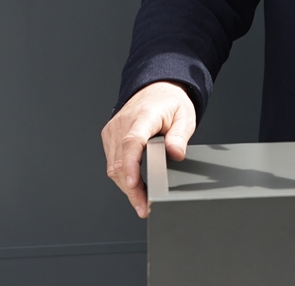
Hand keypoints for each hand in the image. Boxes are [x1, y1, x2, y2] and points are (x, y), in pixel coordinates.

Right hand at [101, 81, 196, 217]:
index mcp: (143, 117)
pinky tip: (133, 187)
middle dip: (131, 189)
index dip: (131, 166)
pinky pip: (112, 162)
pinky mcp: (109, 136)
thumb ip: (180, 136)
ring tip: (141, 202)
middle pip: (120, 162)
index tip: (134, 185)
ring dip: (126, 186)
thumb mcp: (184, 116)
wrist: (156, 88)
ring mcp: (113, 130)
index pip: (132, 143)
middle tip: (144, 206)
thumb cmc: (169, 102)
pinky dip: (122, 176)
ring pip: (113, 166)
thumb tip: (176, 154)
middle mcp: (123, 123)